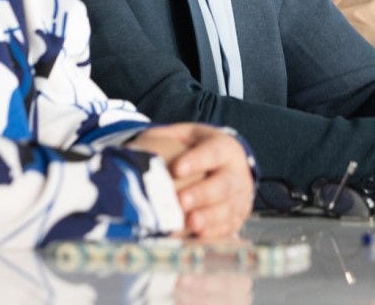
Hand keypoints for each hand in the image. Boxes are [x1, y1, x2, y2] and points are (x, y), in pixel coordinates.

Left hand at [127, 123, 252, 239]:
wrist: (228, 166)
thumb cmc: (197, 149)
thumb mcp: (186, 136)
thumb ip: (166, 138)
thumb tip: (135, 150)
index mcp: (224, 147)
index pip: (213, 152)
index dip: (197, 161)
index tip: (177, 170)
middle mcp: (237, 173)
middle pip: (223, 184)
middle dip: (202, 194)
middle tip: (181, 201)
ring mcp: (240, 198)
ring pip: (228, 209)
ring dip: (209, 218)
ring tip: (190, 224)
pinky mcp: (237, 218)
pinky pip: (228, 227)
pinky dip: (213, 233)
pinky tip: (198, 237)